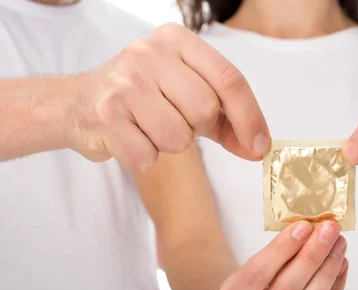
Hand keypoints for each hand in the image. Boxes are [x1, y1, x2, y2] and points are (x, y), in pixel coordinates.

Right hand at [68, 23, 269, 169]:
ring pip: (179, 138)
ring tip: (148, 128)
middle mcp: (149, 53)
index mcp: (177, 41)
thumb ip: (225, 119)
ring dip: (168, 145)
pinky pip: (148, 156)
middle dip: (197, 129)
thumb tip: (258, 148)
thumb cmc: (142, 98)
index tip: (259, 146)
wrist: (76, 103)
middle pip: (206, 110)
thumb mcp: (185, 93)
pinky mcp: (105, 114)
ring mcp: (124, 82)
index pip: (230, 79)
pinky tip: (129, 138)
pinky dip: (143, 158)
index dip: (250, 118)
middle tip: (176, 121)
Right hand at [208, 220, 348, 289]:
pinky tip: (340, 267)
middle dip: (312, 257)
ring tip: (338, 246)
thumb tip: (311, 230)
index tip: (304, 226)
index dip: (283, 249)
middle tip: (329, 230)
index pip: (257, 275)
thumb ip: (275, 257)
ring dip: (327, 273)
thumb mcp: (246, 273)